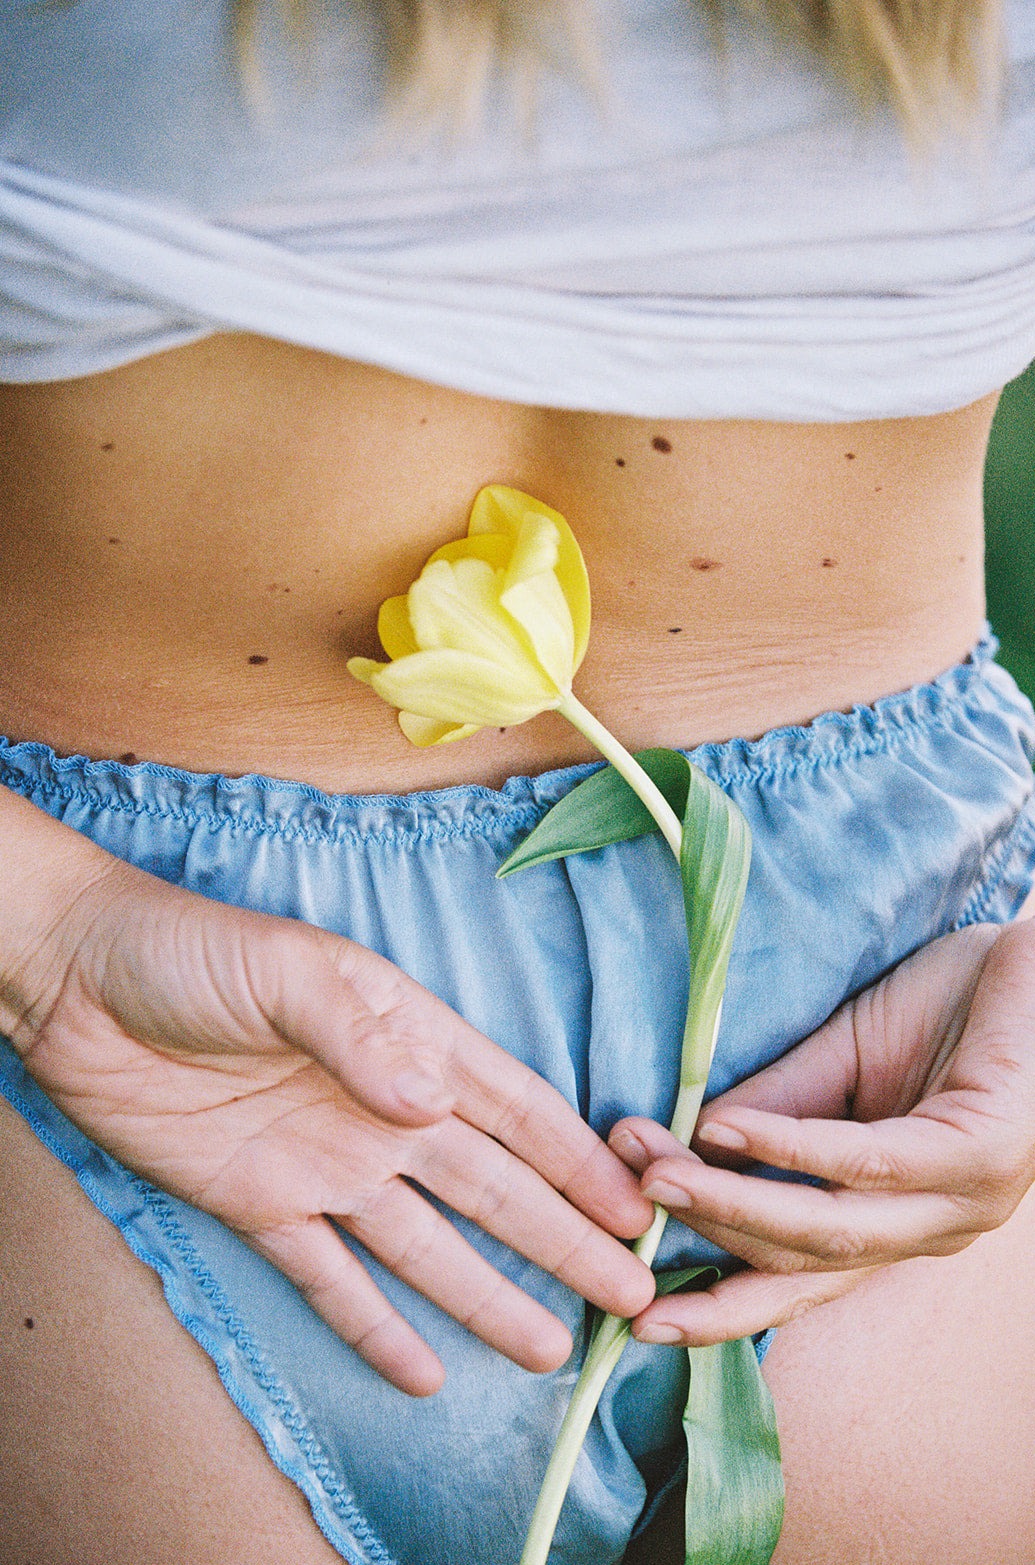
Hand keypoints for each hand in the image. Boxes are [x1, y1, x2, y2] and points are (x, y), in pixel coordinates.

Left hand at [5, 842, 655, 1394]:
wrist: (80, 985)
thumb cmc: (194, 953)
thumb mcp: (290, 970)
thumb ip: (361, 1036)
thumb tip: (433, 1106)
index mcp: (405, 1040)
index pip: (512, 1107)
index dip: (577, 1157)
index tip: (639, 1204)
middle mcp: (382, 1111)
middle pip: (491, 1185)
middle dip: (561, 1236)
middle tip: (632, 1288)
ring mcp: (327, 1165)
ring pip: (426, 1244)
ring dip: (487, 1293)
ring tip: (551, 1344)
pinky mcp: (263, 1207)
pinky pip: (330, 1278)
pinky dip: (375, 1324)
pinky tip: (424, 1370)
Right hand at [609, 920, 1034, 1345]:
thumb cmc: (951, 1005)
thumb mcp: (841, 1062)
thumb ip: (772, 1108)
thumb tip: (678, 1141)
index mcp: (900, 1220)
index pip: (796, 1278)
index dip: (714, 1292)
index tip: (627, 1279)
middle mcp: (933, 1230)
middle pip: (800, 1263)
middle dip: (704, 1239)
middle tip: (624, 1202)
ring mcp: (966, 1202)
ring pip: (828, 1228)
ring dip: (733, 1203)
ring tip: (658, 1174)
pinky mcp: (982, 1154)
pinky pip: (867, 1161)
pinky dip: (788, 1148)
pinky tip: (726, 1131)